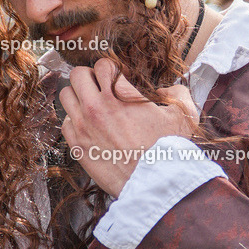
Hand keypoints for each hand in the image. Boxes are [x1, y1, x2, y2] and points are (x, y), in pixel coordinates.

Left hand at [59, 58, 197, 196]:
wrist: (154, 183)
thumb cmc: (168, 150)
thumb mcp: (183, 115)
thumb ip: (177, 92)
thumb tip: (165, 90)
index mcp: (121, 95)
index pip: (103, 65)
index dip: (111, 70)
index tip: (116, 80)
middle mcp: (97, 107)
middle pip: (77, 74)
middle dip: (89, 77)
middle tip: (99, 88)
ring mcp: (84, 126)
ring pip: (65, 95)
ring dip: (77, 97)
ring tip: (90, 105)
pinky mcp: (78, 146)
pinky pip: (65, 123)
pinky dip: (74, 121)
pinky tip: (88, 127)